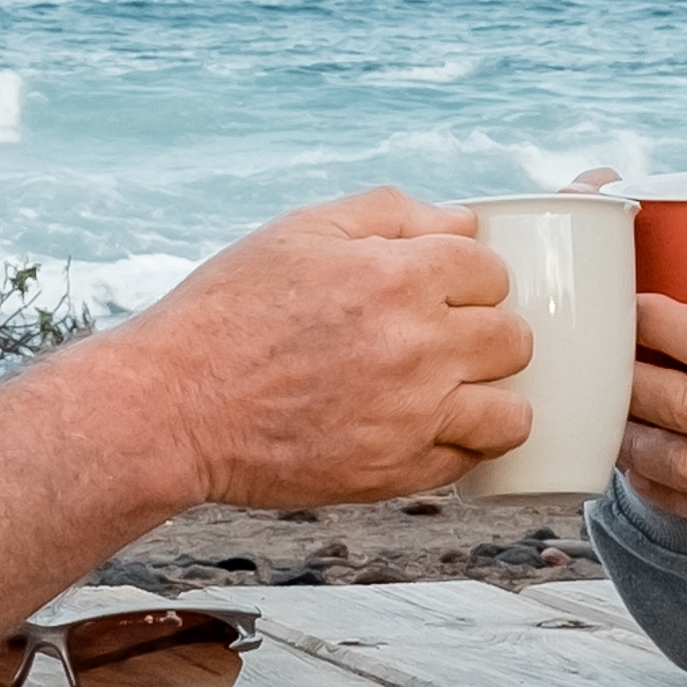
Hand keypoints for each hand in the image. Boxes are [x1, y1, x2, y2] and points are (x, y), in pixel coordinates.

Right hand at [67, 190, 535, 507]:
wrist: (173, 406)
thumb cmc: (228, 313)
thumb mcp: (299, 230)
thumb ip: (389, 213)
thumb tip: (463, 221)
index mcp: (398, 276)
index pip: (491, 269)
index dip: (467, 275)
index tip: (442, 287)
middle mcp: (418, 346)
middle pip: (514, 339)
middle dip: (486, 333)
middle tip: (443, 338)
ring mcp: (413, 417)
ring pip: (512, 413)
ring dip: (491, 398)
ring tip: (452, 392)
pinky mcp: (395, 473)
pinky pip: (467, 462)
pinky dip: (454, 446)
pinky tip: (421, 428)